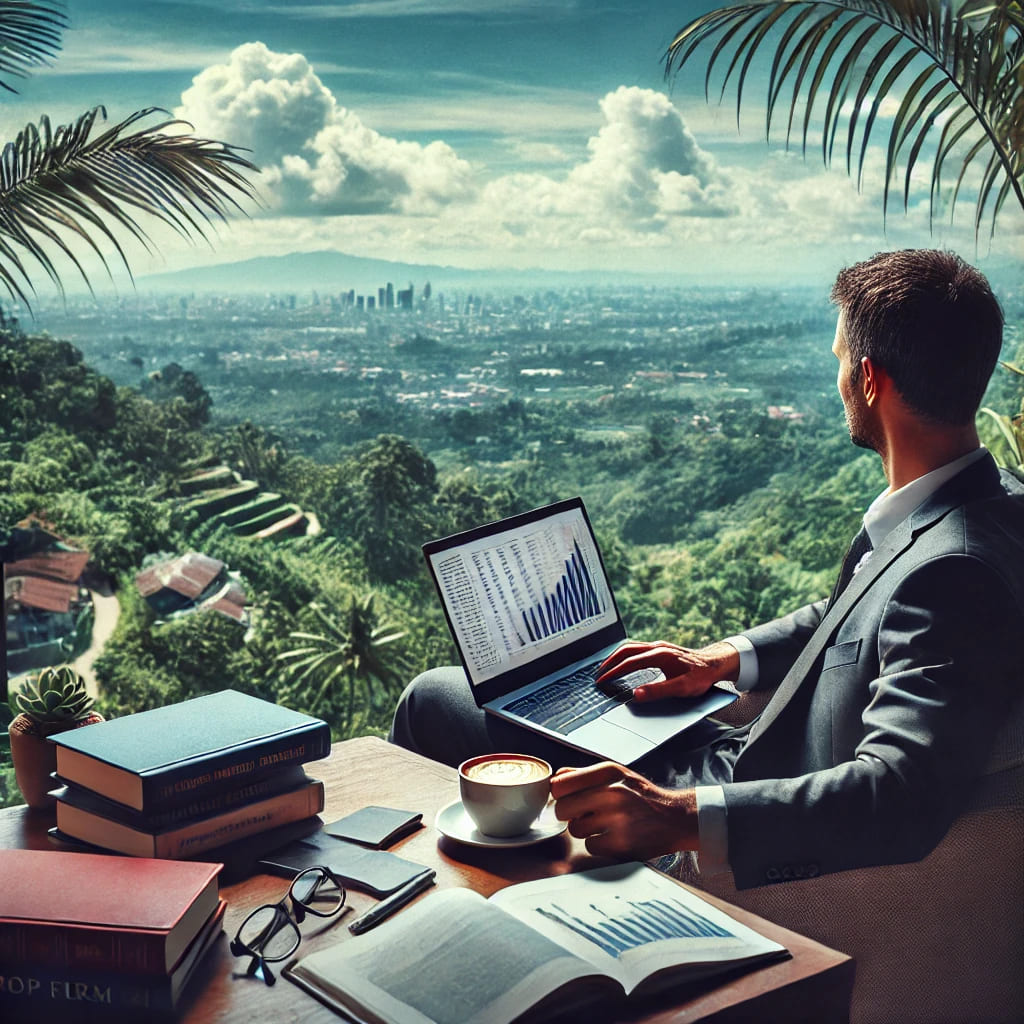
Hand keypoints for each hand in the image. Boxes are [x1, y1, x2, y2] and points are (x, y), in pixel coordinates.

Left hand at [551, 763, 697, 859]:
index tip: (566, 798)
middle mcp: (612, 793)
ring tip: (604, 824)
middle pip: (562, 809)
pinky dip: (599, 844)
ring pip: (575, 829)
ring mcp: (617, 820)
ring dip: (585, 830)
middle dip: (569, 814)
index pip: (560, 784)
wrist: (676, 817)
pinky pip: (590, 846)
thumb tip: (556, 779)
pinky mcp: (622, 844)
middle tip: (584, 814)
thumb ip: (585, 775)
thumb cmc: (642, 796)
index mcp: (608, 772)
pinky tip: (613, 836)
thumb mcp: (617, 774)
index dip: (560, 794)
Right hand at [596, 640, 739, 701]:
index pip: (629, 662)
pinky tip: (624, 662)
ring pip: (630, 647)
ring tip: (606, 668)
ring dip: (616, 656)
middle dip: (609, 662)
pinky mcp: (661, 648)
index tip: (602, 681)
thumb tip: (636, 694)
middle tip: (599, 674)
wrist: (716, 663)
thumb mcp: (682, 688)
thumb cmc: (701, 676)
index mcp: (659, 655)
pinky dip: (625, 654)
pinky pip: (637, 648)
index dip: (613, 672)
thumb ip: (658, 691)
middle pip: (625, 650)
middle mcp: (657, 647)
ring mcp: (659, 646)